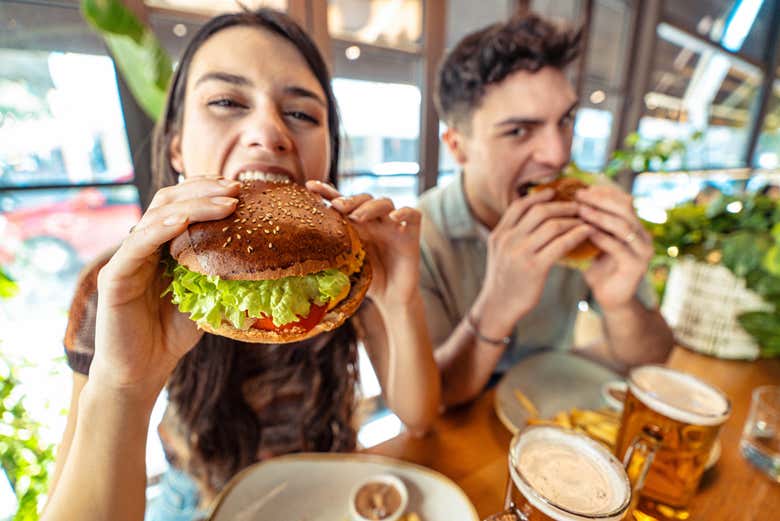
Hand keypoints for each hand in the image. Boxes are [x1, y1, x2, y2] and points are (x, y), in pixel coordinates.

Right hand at [90, 177, 240, 400]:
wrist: (142, 370)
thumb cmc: (173, 334)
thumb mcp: (206, 296)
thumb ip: (220, 272)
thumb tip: (264, 258)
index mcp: (162, 245)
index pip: (181, 203)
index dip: (206, 190)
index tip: (237, 187)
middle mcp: (142, 244)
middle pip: (169, 200)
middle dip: (204, 190)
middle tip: (235, 188)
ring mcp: (127, 258)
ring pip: (156, 216)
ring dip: (193, 205)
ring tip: (226, 203)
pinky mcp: (115, 276)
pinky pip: (138, 245)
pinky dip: (161, 229)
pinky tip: (185, 221)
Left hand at [306, 181, 421, 307]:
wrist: (392, 298)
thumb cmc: (369, 281)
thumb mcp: (346, 266)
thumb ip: (331, 256)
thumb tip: (301, 257)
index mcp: (357, 225)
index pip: (342, 203)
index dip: (327, 192)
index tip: (310, 186)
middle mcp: (375, 221)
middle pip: (364, 198)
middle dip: (350, 199)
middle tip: (337, 206)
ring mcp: (393, 226)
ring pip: (385, 202)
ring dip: (370, 206)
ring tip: (358, 216)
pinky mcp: (411, 234)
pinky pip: (413, 215)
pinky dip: (404, 212)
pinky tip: (394, 217)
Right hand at [473, 189, 592, 336]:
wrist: (498, 307)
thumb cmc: (504, 280)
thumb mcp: (499, 253)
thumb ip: (511, 235)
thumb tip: (528, 218)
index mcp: (499, 234)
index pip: (519, 206)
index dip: (538, 196)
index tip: (554, 192)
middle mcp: (508, 240)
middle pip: (539, 212)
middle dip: (561, 205)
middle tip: (577, 205)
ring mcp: (520, 253)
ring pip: (552, 225)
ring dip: (572, 219)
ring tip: (585, 219)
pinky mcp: (535, 267)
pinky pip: (560, 244)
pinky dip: (576, 235)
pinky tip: (587, 233)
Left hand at [576, 185, 652, 309]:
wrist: (610, 298)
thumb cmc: (599, 268)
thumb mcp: (595, 242)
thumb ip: (591, 224)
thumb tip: (570, 201)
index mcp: (635, 227)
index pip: (623, 201)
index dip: (604, 193)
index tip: (582, 189)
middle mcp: (643, 236)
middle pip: (626, 209)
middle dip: (601, 200)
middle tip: (579, 196)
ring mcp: (643, 251)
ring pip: (623, 226)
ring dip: (600, 216)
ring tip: (581, 210)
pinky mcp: (637, 266)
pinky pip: (619, 247)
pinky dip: (602, 237)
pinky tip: (586, 232)